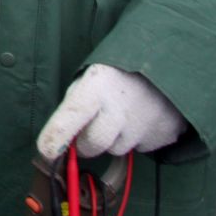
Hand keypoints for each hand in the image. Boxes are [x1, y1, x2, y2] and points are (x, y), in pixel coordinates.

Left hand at [36, 64, 185, 159]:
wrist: (168, 64)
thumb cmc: (117, 74)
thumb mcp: (91, 79)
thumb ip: (75, 107)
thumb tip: (61, 141)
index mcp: (97, 85)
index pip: (73, 113)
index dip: (58, 134)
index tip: (46, 151)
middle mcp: (122, 106)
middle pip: (94, 144)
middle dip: (86, 143)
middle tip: (91, 129)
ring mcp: (146, 123)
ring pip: (117, 149)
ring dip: (115, 138)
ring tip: (124, 113)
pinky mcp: (166, 134)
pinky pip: (142, 148)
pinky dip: (137, 138)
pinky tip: (142, 117)